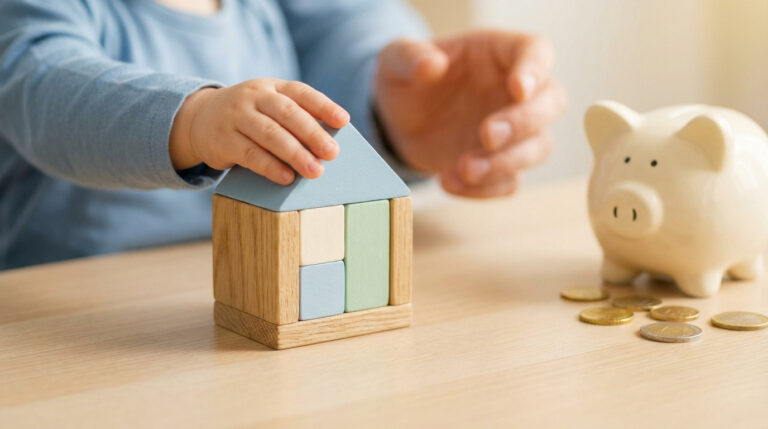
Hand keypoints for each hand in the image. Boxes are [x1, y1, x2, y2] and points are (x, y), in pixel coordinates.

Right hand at [169, 79, 349, 184]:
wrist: (201, 119)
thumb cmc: (251, 117)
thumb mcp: (270, 107)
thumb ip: (296, 117)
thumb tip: (331, 142)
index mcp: (272, 87)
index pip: (301, 92)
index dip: (324, 106)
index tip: (344, 121)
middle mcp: (254, 97)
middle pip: (286, 113)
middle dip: (312, 134)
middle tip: (332, 153)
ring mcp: (236, 117)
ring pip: (269, 134)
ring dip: (295, 154)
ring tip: (315, 171)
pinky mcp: (223, 140)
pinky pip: (250, 154)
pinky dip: (270, 167)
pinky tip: (287, 178)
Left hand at [375, 30, 566, 197]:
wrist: (398, 122)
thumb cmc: (407, 79)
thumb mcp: (396, 59)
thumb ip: (410, 57)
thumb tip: (430, 66)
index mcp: (498, 53)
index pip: (535, 51)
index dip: (535, 70)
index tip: (518, 89)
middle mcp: (515, 92)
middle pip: (551, 102)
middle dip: (524, 122)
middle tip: (486, 135)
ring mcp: (514, 131)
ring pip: (539, 147)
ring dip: (506, 162)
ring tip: (463, 169)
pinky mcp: (501, 165)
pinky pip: (511, 182)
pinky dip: (486, 189)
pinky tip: (450, 182)